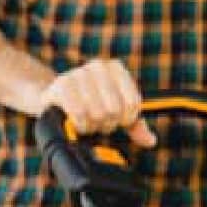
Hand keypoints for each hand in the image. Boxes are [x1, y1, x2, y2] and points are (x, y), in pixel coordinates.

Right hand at [39, 59, 156, 147]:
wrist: (56, 100)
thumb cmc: (92, 105)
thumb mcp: (117, 113)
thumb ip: (136, 125)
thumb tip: (150, 141)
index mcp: (116, 68)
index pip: (133, 102)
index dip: (127, 118)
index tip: (120, 121)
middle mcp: (98, 66)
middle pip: (115, 109)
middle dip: (108, 122)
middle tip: (99, 121)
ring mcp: (78, 73)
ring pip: (98, 113)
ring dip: (93, 125)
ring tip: (87, 121)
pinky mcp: (62, 85)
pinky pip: (80, 113)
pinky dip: (80, 124)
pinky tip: (76, 122)